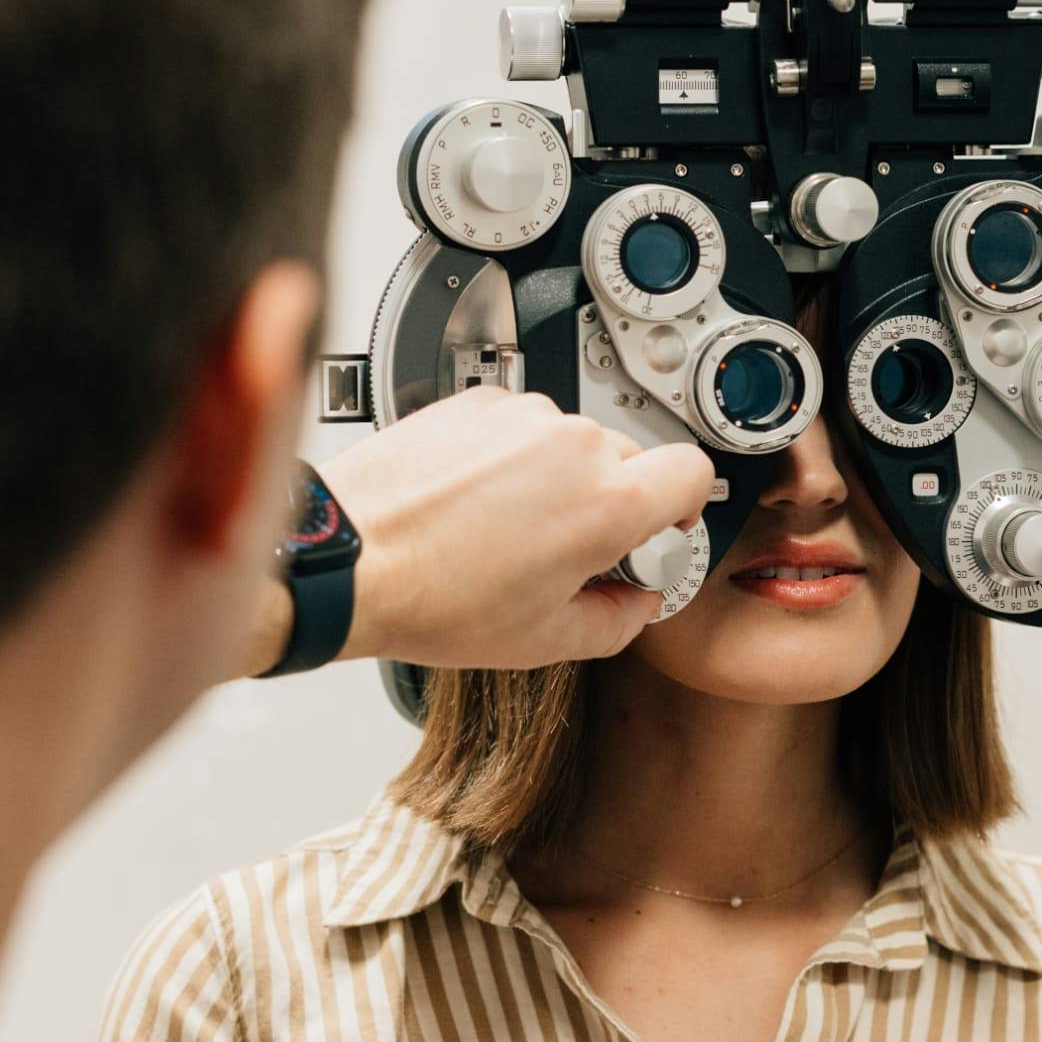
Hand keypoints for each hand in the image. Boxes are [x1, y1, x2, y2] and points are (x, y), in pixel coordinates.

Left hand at [303, 388, 713, 669]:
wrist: (349, 558)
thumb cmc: (431, 597)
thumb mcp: (544, 640)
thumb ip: (618, 621)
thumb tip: (637, 602)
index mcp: (606, 503)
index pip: (692, 472)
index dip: (684, 504)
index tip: (662, 524)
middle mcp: (572, 444)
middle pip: (628, 462)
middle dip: (608, 504)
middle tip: (566, 551)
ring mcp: (522, 416)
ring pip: (571, 443)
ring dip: (554, 479)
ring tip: (505, 529)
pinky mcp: (477, 401)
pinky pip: (519, 426)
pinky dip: (508, 458)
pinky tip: (475, 501)